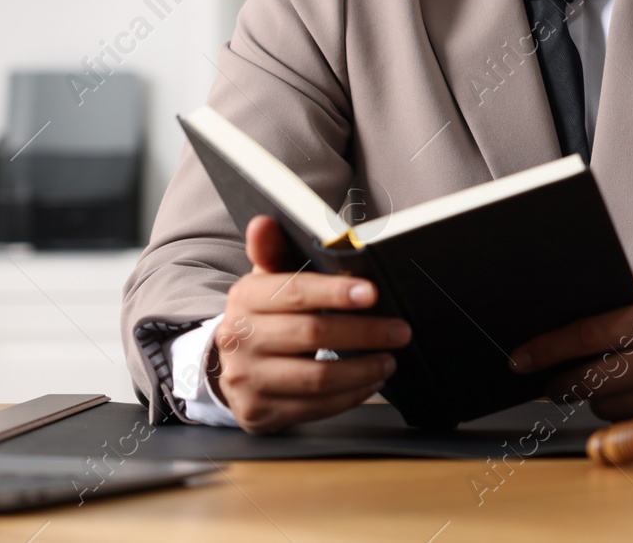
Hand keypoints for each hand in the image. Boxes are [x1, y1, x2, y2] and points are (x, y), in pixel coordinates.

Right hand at [211, 215, 411, 432]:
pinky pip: (315, 407)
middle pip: (313, 334)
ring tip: (389, 359)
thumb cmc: (265, 315)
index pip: (295, 292)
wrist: (232, 368)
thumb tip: (265, 221)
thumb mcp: (267, 280)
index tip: (373, 292)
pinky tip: (370, 381)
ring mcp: (247, 379)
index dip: (335, 292)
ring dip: (363, 369)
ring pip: (317, 378)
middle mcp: (239, 338)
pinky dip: (351, 395)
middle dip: (365, 332)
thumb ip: (273, 251)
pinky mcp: (260, 411)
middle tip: (400, 330)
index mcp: (245, 297)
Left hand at [508, 273, 632, 420]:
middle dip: (561, 381)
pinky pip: (629, 422)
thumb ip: (618, 299)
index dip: (547, 349)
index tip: (520, 358)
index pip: (586, 334)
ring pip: (606, 406)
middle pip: (590, 379)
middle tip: (547, 379)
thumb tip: (562, 310)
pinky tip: (625, 395)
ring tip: (600, 380)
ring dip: (593, 396)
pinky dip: (618, 411)